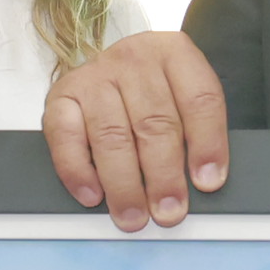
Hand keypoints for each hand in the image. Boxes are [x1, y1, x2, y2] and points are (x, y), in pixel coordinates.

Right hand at [44, 31, 228, 230]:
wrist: (113, 68)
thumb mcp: (184, 97)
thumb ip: (196, 133)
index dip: (207, 143)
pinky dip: (78, 171)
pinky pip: (66, 137)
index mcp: (175, 53)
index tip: (208, 183)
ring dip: (124, 184)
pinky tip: (93, 196)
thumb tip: (202, 184)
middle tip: (169, 212)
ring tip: (133, 216)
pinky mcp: (61, 95)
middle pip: (154, 122)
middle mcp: (134, 59)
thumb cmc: (156, 91)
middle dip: (164, 175)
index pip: (199, 99)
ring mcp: (95, 75)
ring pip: (112, 135)